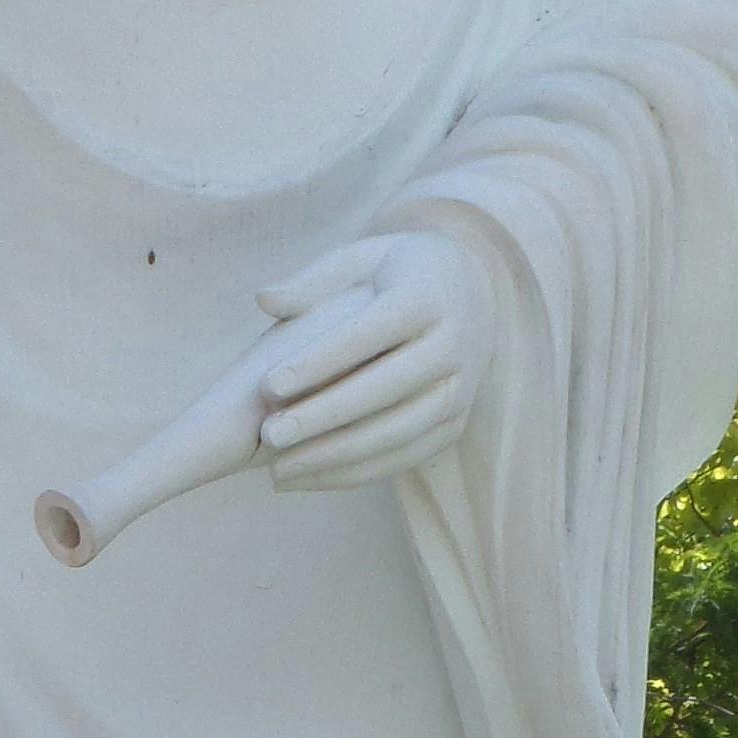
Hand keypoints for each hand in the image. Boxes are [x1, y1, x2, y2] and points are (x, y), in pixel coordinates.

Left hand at [254, 232, 490, 491]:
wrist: (474, 291)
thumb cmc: (397, 272)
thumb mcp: (362, 259)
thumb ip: (313, 281)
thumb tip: (263, 299)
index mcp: (425, 297)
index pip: (368, 334)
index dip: (318, 362)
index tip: (267, 385)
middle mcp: (452, 344)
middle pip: (384, 389)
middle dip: (323, 416)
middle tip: (269, 436)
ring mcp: (459, 388)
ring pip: (398, 431)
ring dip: (337, 455)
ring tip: (280, 470)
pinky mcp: (457, 422)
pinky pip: (407, 455)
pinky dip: (358, 473)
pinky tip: (311, 478)